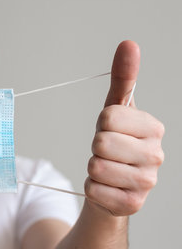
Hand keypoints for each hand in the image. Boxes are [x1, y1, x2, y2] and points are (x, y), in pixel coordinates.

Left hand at [85, 41, 164, 215]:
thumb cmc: (115, 142)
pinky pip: (93, 191)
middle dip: (95, 148)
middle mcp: (156, 155)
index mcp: (154, 128)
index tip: (110, 130)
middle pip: (101, 143)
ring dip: (92, 169)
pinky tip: (106, 188)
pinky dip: (92, 189)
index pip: (109, 117)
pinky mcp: (133, 204)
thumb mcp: (116, 110)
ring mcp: (147, 182)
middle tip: (106, 152)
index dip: (101, 124)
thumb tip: (129, 44)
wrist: (113, 184)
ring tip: (106, 169)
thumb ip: (123, 78)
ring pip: (96, 168)